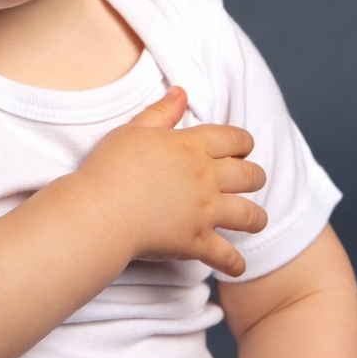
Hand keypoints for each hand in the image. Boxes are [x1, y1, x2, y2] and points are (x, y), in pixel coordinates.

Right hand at [75, 86, 266, 275]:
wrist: (100, 211)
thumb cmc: (110, 167)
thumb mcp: (134, 130)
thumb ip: (161, 111)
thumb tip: (181, 92)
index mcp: (191, 146)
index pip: (233, 138)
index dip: (243, 141)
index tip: (242, 147)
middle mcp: (205, 177)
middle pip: (250, 175)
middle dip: (255, 176)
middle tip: (250, 180)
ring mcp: (204, 212)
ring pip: (250, 215)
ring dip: (256, 217)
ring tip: (253, 219)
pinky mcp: (196, 242)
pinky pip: (228, 257)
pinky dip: (235, 263)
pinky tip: (236, 265)